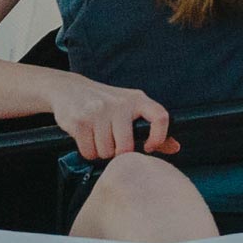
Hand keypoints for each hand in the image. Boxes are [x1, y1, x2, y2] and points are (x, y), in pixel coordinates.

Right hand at [42, 72, 177, 159]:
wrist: (68, 89)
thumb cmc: (105, 102)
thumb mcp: (130, 108)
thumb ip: (152, 128)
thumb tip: (174, 147)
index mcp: (138, 99)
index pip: (160, 117)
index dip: (159, 137)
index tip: (148, 147)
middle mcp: (120, 104)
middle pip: (126, 147)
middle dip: (118, 153)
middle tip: (113, 144)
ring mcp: (99, 111)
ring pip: (106, 152)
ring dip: (101, 152)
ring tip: (98, 137)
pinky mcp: (80, 121)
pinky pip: (89, 152)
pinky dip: (88, 152)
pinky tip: (87, 139)